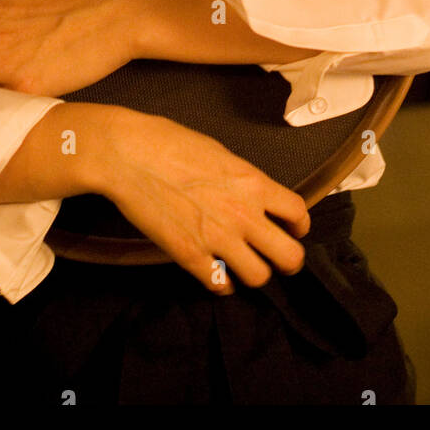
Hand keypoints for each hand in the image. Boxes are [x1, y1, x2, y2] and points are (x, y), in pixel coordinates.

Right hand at [98, 109, 310, 292]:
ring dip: (254, 272)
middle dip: (289, 260)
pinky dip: (222, 283)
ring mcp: (217, 238)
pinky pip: (220, 285)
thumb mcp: (220, 153)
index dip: (300, 226)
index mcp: (253, 183)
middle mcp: (242, 214)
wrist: (130, 155)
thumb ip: (243, 180)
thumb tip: (253, 195)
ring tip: (245, 264)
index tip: (294, 229)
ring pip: (259, 277)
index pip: (299, 213)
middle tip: (279, 257)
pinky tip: (217, 272)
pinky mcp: (189, 255)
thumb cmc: (169, 144)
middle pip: (290, 256)